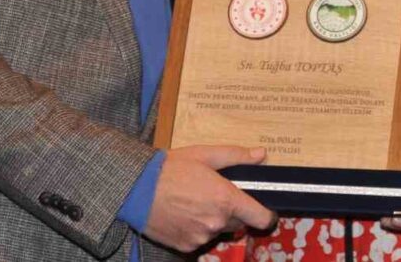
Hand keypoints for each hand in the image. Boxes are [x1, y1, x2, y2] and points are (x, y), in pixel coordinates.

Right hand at [143, 145, 275, 251]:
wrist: (135, 188)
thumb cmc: (170, 168)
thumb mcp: (204, 154)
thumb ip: (235, 156)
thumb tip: (261, 155)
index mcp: (226, 199)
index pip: (261, 217)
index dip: (265, 214)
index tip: (261, 210)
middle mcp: (217, 222)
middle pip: (237, 222)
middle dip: (230, 210)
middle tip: (212, 194)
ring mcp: (201, 237)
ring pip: (217, 230)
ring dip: (212, 220)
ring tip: (192, 202)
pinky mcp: (186, 247)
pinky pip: (200, 240)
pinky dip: (196, 229)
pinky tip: (182, 214)